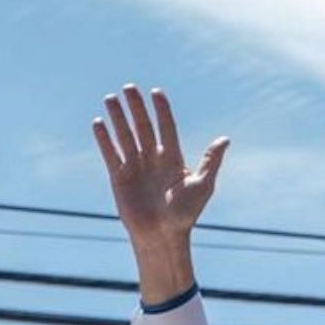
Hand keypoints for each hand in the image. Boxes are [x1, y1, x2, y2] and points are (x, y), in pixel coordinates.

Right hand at [93, 83, 227, 299]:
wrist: (163, 236)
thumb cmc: (186, 214)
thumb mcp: (203, 185)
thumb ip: (210, 161)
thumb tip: (225, 138)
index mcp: (173, 159)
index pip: (166, 128)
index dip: (162, 111)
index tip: (156, 92)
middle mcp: (153, 160)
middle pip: (143, 127)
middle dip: (136, 108)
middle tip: (129, 87)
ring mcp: (135, 168)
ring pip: (125, 136)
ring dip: (118, 118)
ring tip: (111, 98)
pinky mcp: (119, 178)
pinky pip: (110, 154)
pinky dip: (104, 139)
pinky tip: (99, 122)